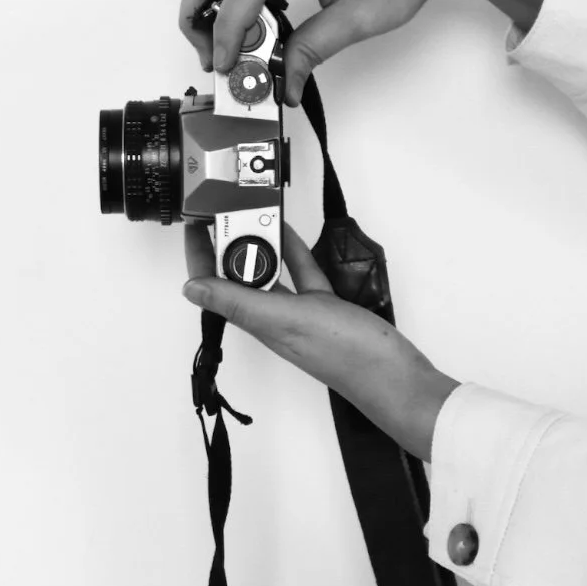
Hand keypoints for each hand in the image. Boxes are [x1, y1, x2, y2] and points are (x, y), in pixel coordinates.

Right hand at [178, 0, 542, 106]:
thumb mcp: (367, 14)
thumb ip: (318, 46)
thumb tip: (286, 80)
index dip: (228, 28)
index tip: (228, 64)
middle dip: (197, 14)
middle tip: (214, 56)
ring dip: (212, 7)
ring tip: (233, 50)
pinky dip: (233, 0)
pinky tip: (259, 30)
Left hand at [182, 220, 459, 463]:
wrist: (395, 377)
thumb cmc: (345, 351)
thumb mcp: (287, 320)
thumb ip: (241, 303)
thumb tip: (191, 290)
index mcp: (259, 322)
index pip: (215, 286)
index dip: (201, 257)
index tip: (195, 224)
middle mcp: (273, 319)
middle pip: (238, 277)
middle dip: (226, 244)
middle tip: (223, 208)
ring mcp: (299, 314)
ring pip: (270, 273)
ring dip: (259, 244)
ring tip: (249, 212)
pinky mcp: (325, 309)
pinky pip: (302, 275)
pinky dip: (294, 253)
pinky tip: (290, 232)